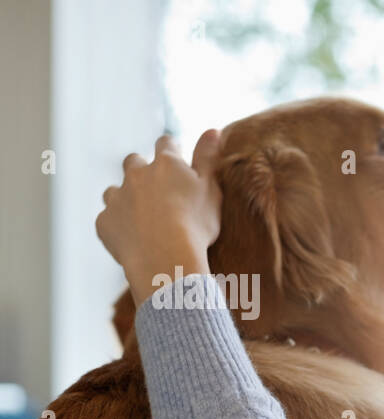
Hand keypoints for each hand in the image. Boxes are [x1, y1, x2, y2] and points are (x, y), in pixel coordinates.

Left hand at [96, 130, 222, 307]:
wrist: (165, 258)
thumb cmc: (195, 224)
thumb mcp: (210, 189)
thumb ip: (208, 158)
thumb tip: (212, 129)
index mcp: (166, 164)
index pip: (166, 143)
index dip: (171, 149)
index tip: (177, 157)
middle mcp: (136, 174)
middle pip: (134, 162)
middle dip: (142, 170)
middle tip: (158, 190)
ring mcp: (117, 198)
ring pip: (115, 190)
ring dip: (125, 197)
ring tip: (141, 217)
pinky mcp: (104, 222)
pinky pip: (108, 219)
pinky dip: (118, 225)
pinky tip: (132, 239)